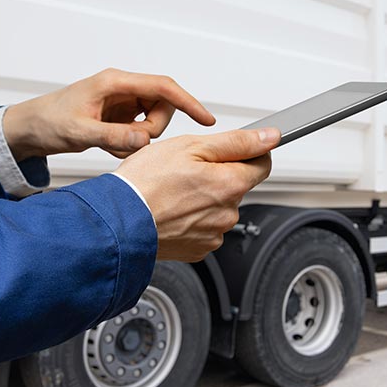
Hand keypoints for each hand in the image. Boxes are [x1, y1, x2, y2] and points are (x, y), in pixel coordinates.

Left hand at [2, 69, 214, 160]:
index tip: (206, 119)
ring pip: (153, 120)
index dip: (188, 102)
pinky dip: (130, 143)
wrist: (28, 129)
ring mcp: (122, 102)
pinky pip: (140, 130)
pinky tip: (109, 146)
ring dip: (140, 138)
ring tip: (112, 145)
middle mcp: (122, 88)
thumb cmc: (47, 121)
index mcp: (115, 82)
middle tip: (128, 143)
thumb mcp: (79, 132)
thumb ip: (113, 136)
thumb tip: (144, 139)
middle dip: (152, 130)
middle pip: (162, 106)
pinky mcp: (120, 115)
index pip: (163, 87)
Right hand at [116, 127, 280, 260]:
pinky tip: (172, 209)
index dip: (250, 152)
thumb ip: (236, 142)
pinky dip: (192, 217)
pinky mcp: (198, 249)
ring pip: (219, 206)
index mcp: (231, 185)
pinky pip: (204, 227)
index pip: (262, 164)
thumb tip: (269, 137)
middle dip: (219, 174)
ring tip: (174, 191)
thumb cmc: (145, 183)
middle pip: (237, 185)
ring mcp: (213, 234)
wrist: (117, 223)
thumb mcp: (191, 146)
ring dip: (204, 197)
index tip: (235, 148)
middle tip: (187, 169)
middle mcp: (228, 213)